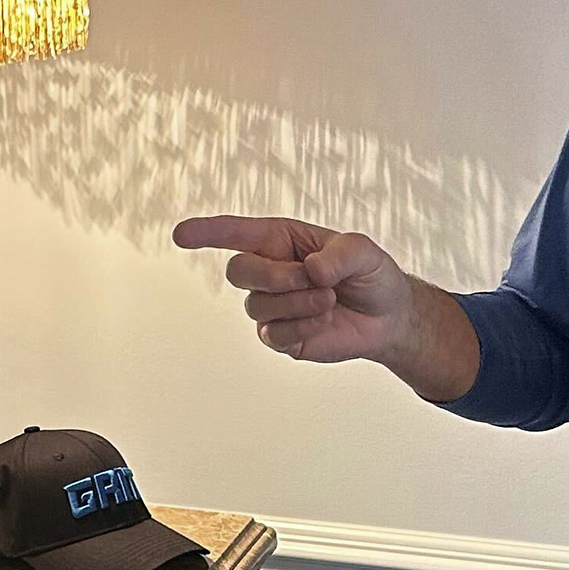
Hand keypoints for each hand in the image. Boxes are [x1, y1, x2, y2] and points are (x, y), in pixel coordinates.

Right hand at [171, 214, 422, 364]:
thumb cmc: (371, 274)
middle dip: (274, 276)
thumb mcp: (364, 251)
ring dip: (299, 303)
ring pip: (258, 305)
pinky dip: (303, 327)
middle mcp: (268, 271)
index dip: (207, 233)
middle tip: (312, 279)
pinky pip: (274, 334)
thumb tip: (311, 271)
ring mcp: (270, 305)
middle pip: (239, 270)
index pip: (235, 234)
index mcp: (280, 240)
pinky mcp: (279, 336)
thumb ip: (340, 254)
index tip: (181, 235)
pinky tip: (325, 322)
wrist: (387, 317)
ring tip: (329, 300)